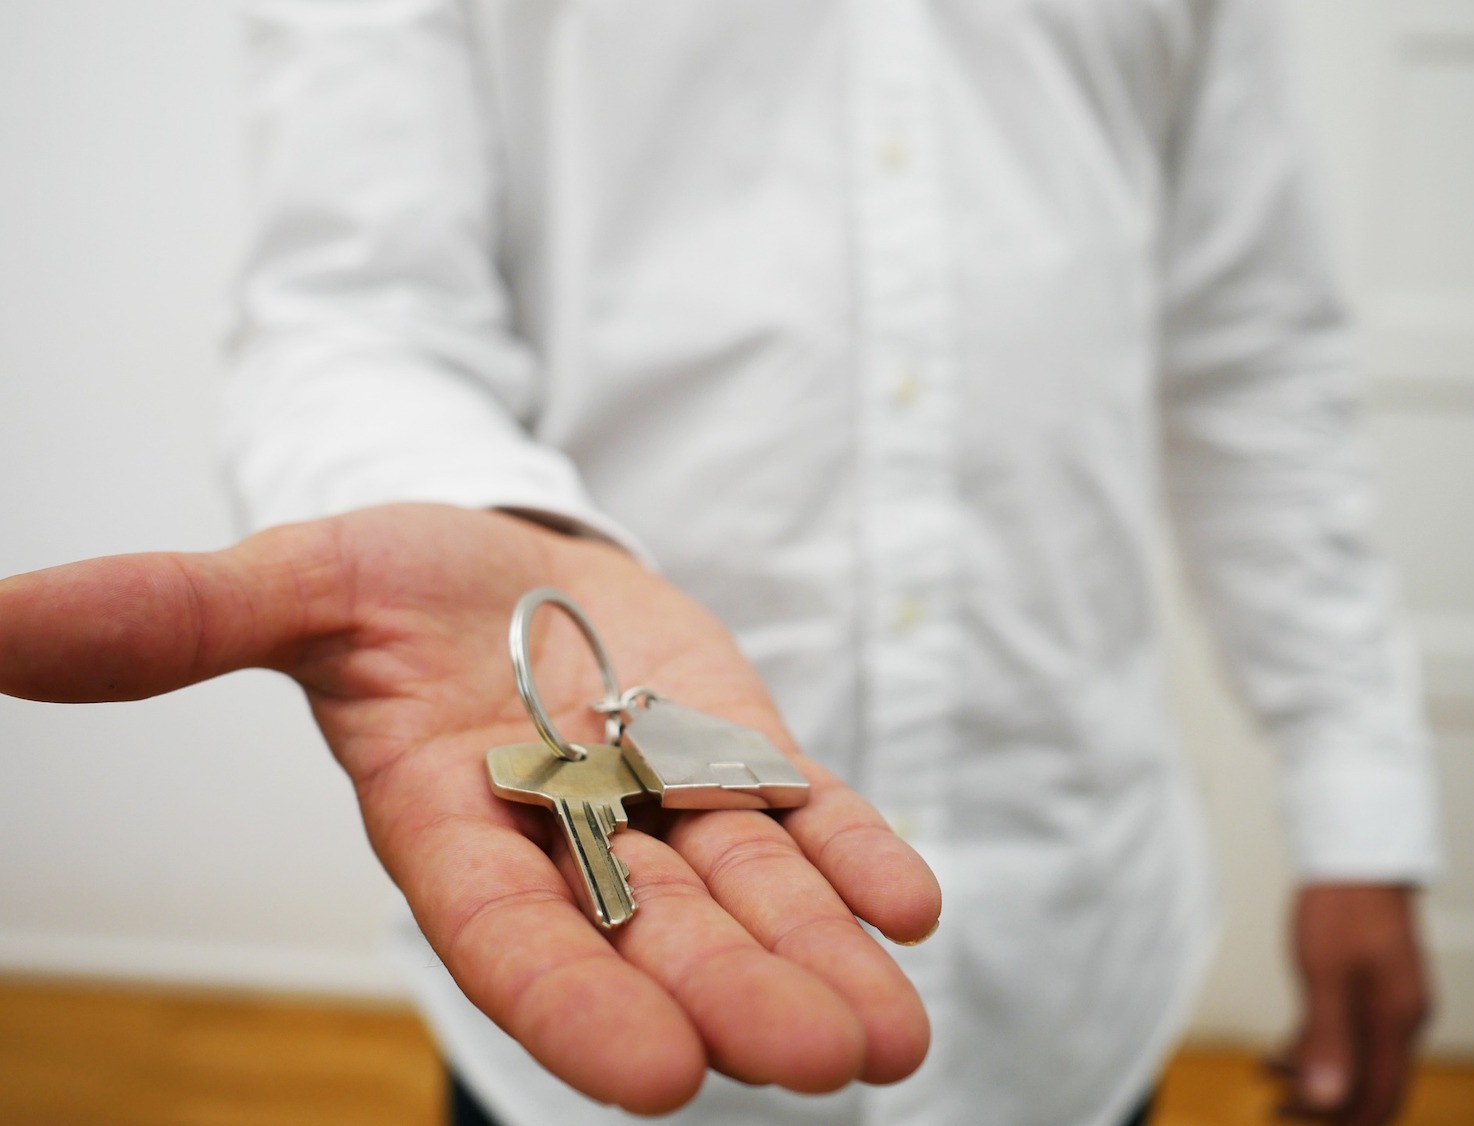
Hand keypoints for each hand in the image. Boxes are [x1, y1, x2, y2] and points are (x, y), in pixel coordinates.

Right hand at [0, 503, 940, 1113]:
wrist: (492, 557)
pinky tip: (910, 904)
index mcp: (448, 823)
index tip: (656, 1079)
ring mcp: (660, 797)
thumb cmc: (385, 582)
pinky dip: (852, 854)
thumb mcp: (294, 583)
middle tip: (830, 1063)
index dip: (573, 1004)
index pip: (507, 933)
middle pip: (651, 930)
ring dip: (818, 956)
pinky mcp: (729, 749)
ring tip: (891, 1032)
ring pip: (743, 891)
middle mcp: (563, 833)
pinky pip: (798, 812)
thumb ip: (180, 621)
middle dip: (734, 996)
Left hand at [1272, 883, 1429, 1124]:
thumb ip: (1325, 1037)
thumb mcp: (1323, 972)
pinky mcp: (1374, 985)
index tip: (1284, 1114)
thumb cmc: (1341, 904)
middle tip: (1272, 1101)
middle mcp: (1401, 1018)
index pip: (1379, 1101)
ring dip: (1314, 1071)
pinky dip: (1319, 1043)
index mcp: (1396, 1022)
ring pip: (1357, 1058)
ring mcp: (1389, 1001)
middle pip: (1369, 1085)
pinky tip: (1283, 1044)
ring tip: (1265, 1070)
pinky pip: (1351, 1032)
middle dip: (1322, 1101)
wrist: (1356, 855)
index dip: (1335, 1120)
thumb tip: (1323, 1099)